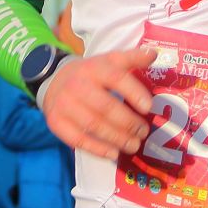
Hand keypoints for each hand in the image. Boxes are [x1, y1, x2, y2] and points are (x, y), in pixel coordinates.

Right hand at [42, 48, 156, 159]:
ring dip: (117, 138)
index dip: (133, 92)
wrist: (53, 80)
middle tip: (143, 132)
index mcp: (94, 68)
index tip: (148, 107)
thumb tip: (154, 54)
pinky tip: (114, 153)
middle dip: (129, 122)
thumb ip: (131, 58)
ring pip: (94, 125)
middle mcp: (77, 85)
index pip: (116, 78)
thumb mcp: (108, 61)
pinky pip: (78, 139)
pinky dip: (98, 149)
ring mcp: (65, 104)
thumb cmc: (89, 74)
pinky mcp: (56, 122)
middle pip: (106, 107)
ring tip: (134, 145)